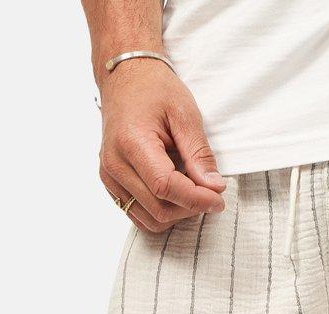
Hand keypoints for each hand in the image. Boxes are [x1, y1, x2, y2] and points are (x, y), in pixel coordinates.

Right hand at [99, 61, 225, 231]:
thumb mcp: (184, 114)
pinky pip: (139, 215)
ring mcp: (109, 177)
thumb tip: (214, 188)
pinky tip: (174, 190)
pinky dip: (162, 211)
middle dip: (190, 207)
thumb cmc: (153, 90)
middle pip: (159, 210)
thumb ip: (199, 154)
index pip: (165, 188)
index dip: (196, 200)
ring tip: (190, 187)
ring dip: (177, 212)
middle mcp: (114, 164)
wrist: (124, 78)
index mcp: (131, 143)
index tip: (219, 199)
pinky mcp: (111, 184)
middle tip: (210, 192)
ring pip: (150, 220)